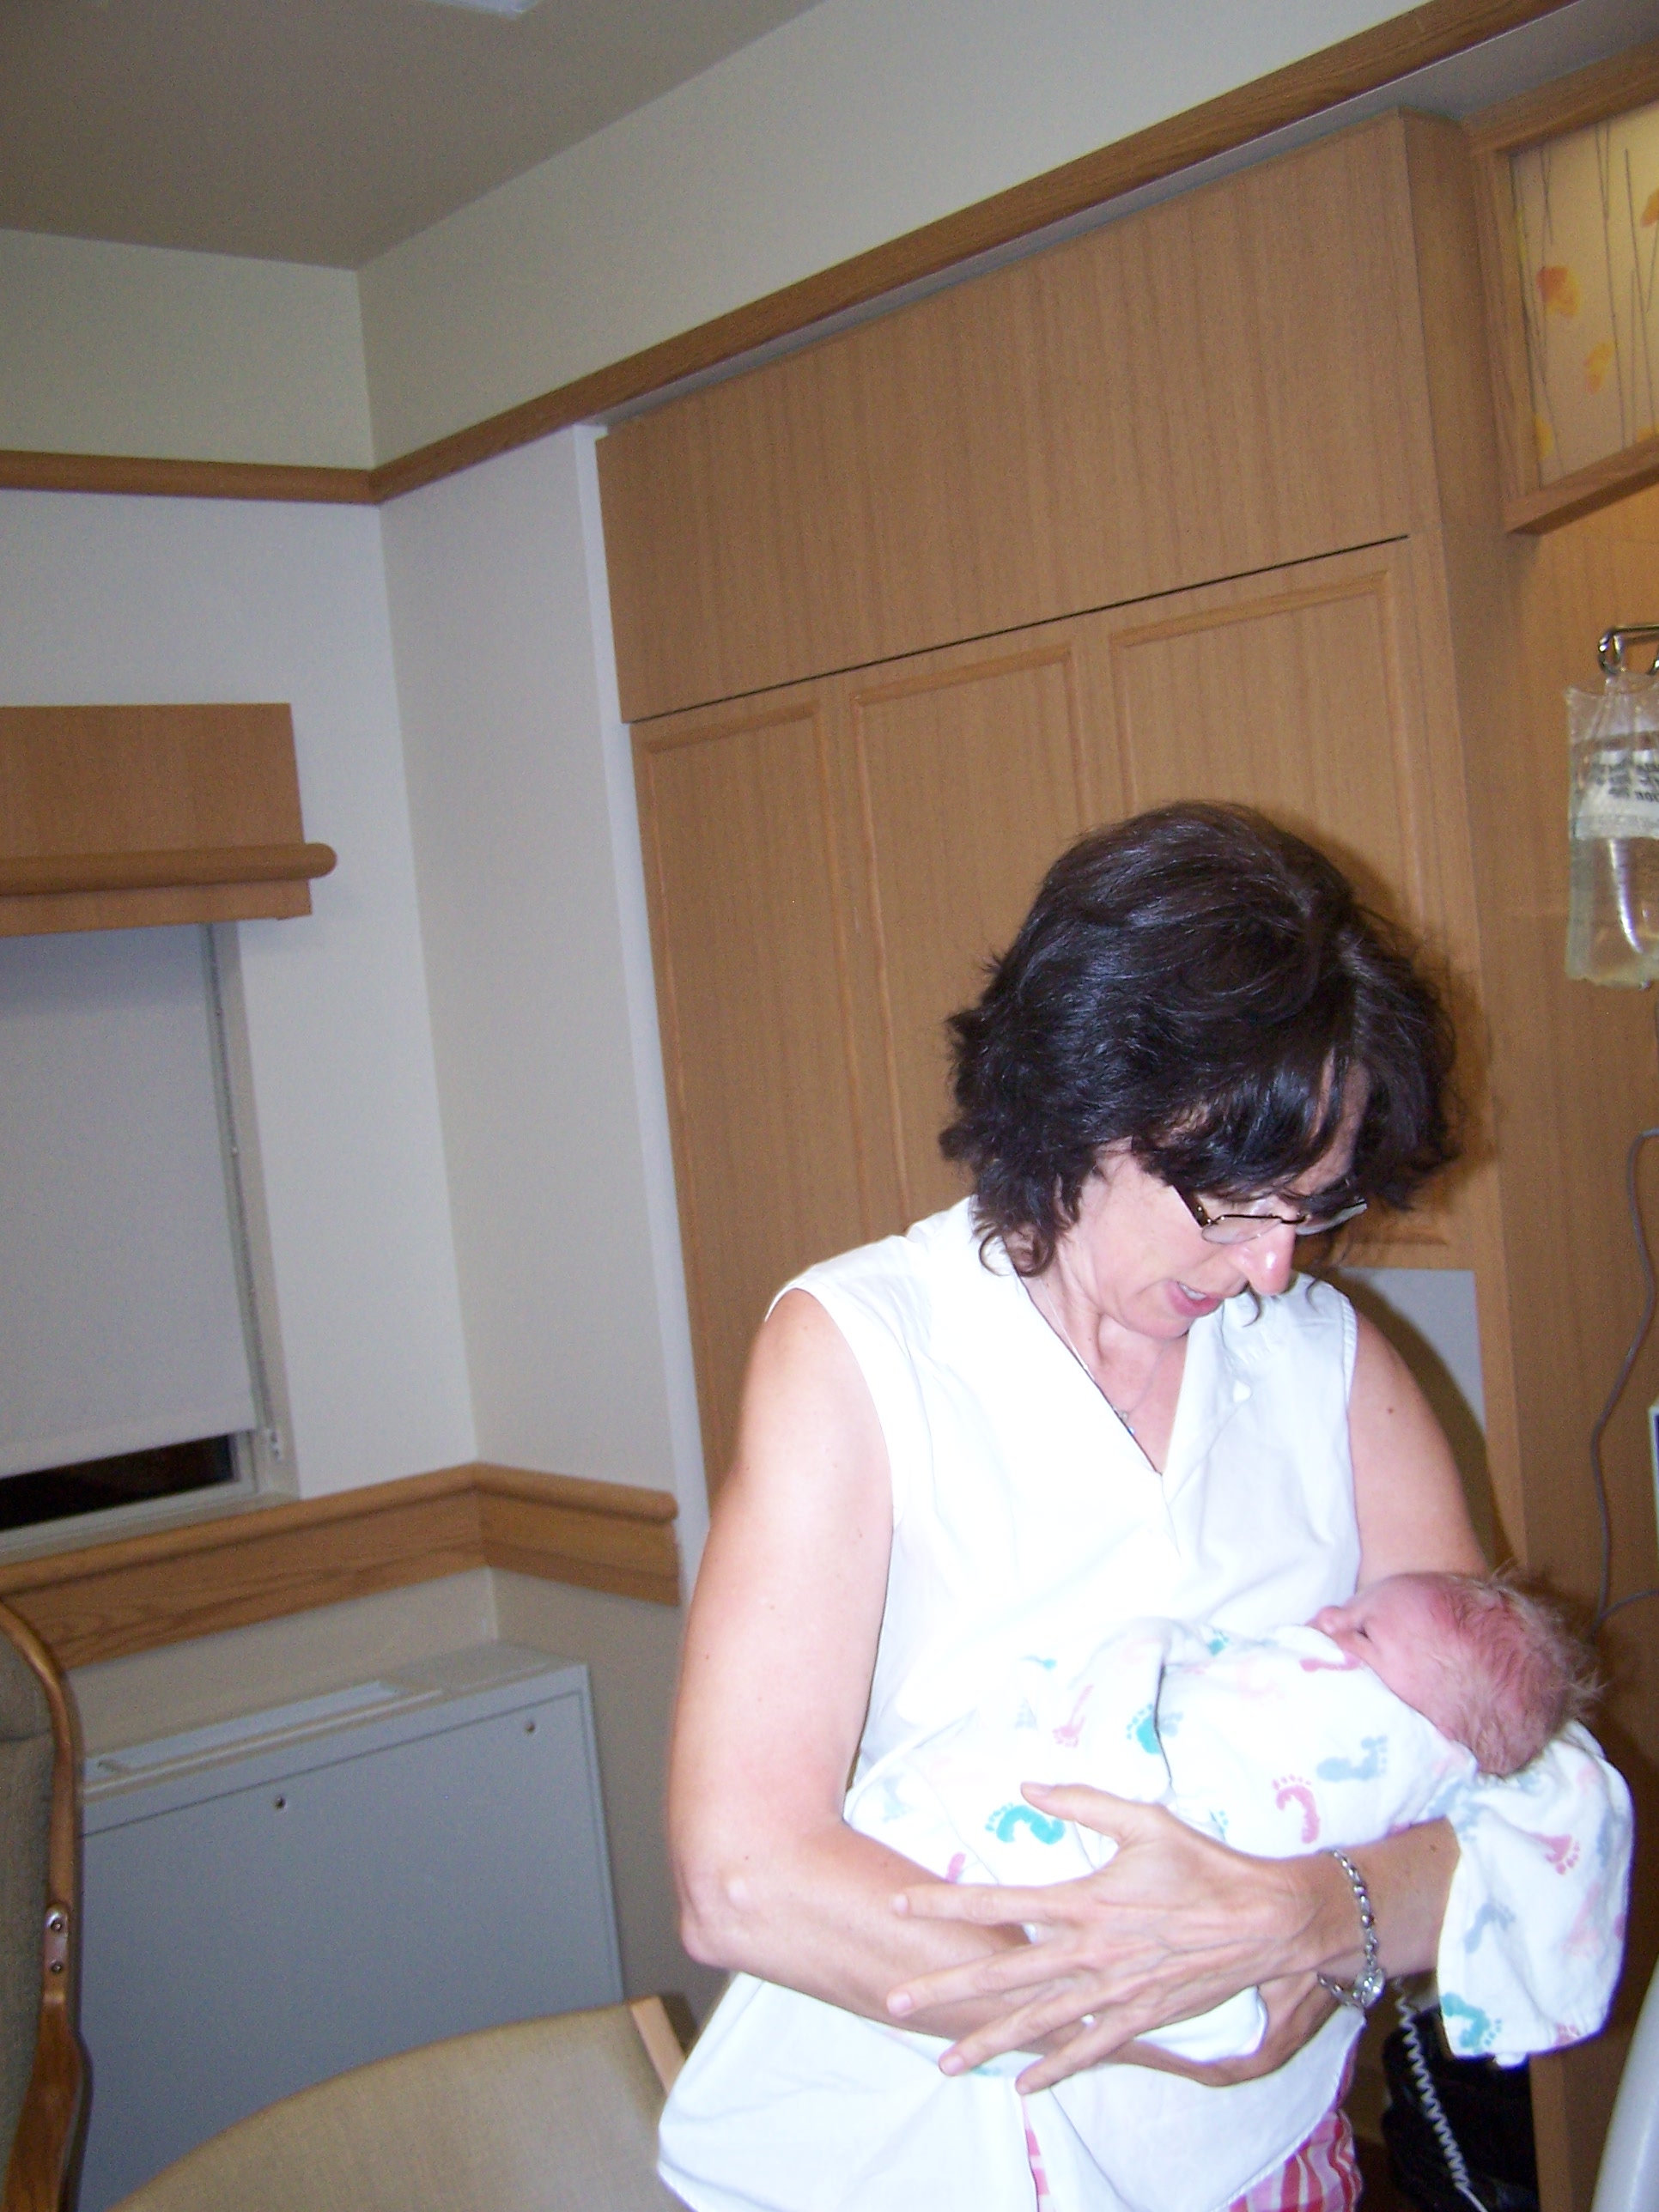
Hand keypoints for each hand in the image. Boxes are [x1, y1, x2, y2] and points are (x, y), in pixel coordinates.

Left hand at [885, 1784, 1330, 2092]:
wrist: (1264, 1921)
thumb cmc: (1204, 1865)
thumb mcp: (1144, 1819)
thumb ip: (1081, 1802)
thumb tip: (1026, 1788)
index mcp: (1085, 1901)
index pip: (999, 1903)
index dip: (945, 1903)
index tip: (900, 1904)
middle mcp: (1089, 1953)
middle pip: (1003, 1976)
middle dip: (945, 1989)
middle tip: (896, 2004)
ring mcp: (1113, 1992)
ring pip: (1037, 2023)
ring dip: (987, 2042)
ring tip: (943, 2062)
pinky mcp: (1139, 2017)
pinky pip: (1088, 2049)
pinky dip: (1054, 2069)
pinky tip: (1022, 2084)